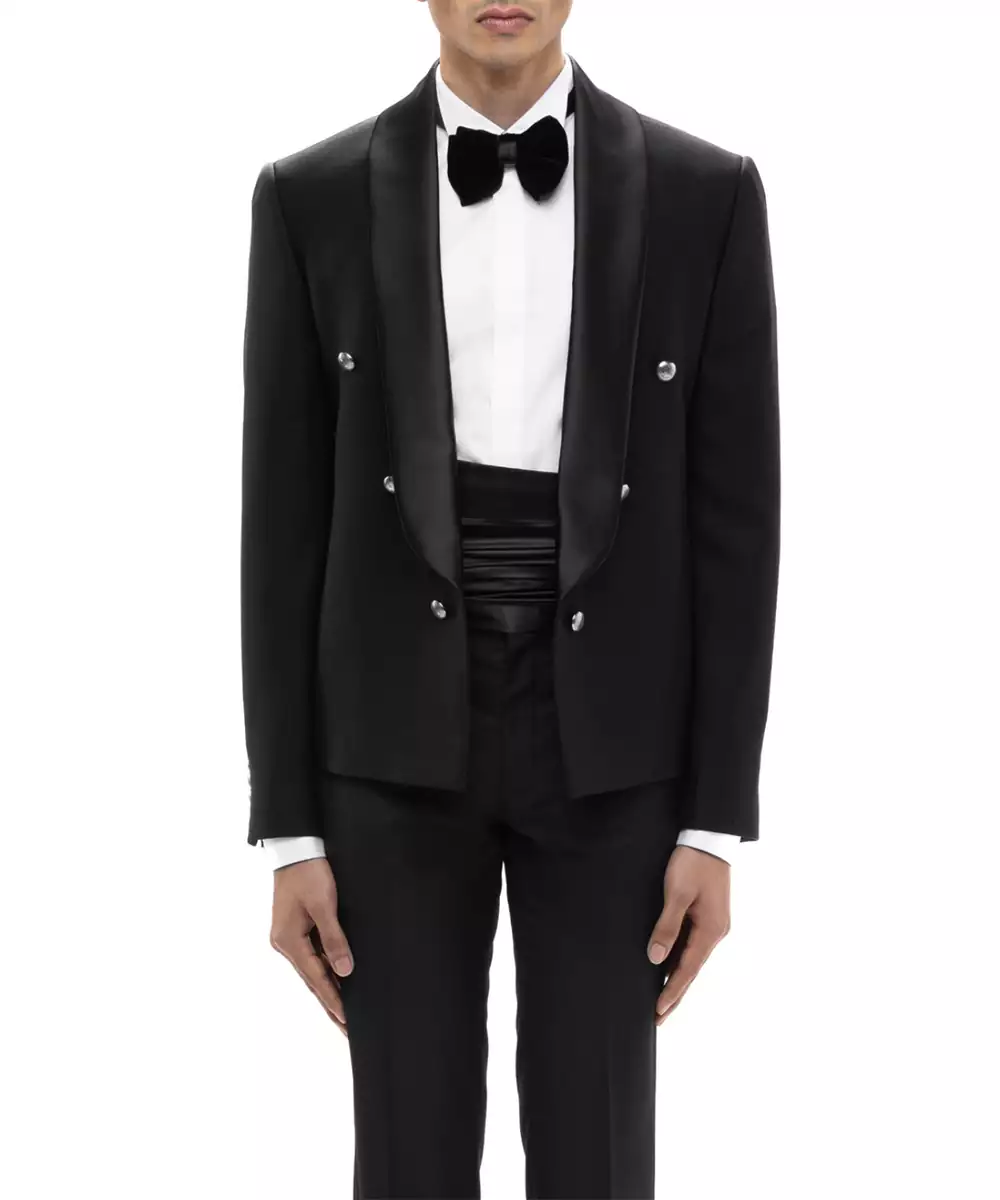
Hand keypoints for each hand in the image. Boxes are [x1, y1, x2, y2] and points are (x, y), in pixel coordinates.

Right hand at [269, 857, 353, 1036]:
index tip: (347, 1022)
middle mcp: (285, 944)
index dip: (333, 1000)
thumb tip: (345, 971)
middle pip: (312, 980)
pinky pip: (313, 956)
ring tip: (344, 1014)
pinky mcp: (296, 928)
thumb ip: (335, 939)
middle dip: (330, 1004)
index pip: (316, 979)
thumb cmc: (309, 872)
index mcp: (288, 941)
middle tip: (346, 1030)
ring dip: (329, 990)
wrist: (295, 847)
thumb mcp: (324, 905)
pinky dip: (325, 971)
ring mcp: (289, 937)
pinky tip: (338, 980)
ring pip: (313, 970)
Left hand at [647, 845, 730, 1025]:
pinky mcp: (708, 915)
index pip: (687, 970)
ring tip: (662, 1000)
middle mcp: (715, 932)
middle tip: (658, 1018)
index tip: (658, 1012)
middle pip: (692, 970)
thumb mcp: (676, 893)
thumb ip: (667, 926)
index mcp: (710, 930)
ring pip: (692, 959)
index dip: (671, 992)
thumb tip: (656, 958)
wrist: (710, 837)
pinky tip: (669, 967)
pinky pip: (693, 945)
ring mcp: (713, 924)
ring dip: (677, 979)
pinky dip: (681, 961)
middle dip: (675, 995)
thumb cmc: (693, 862)